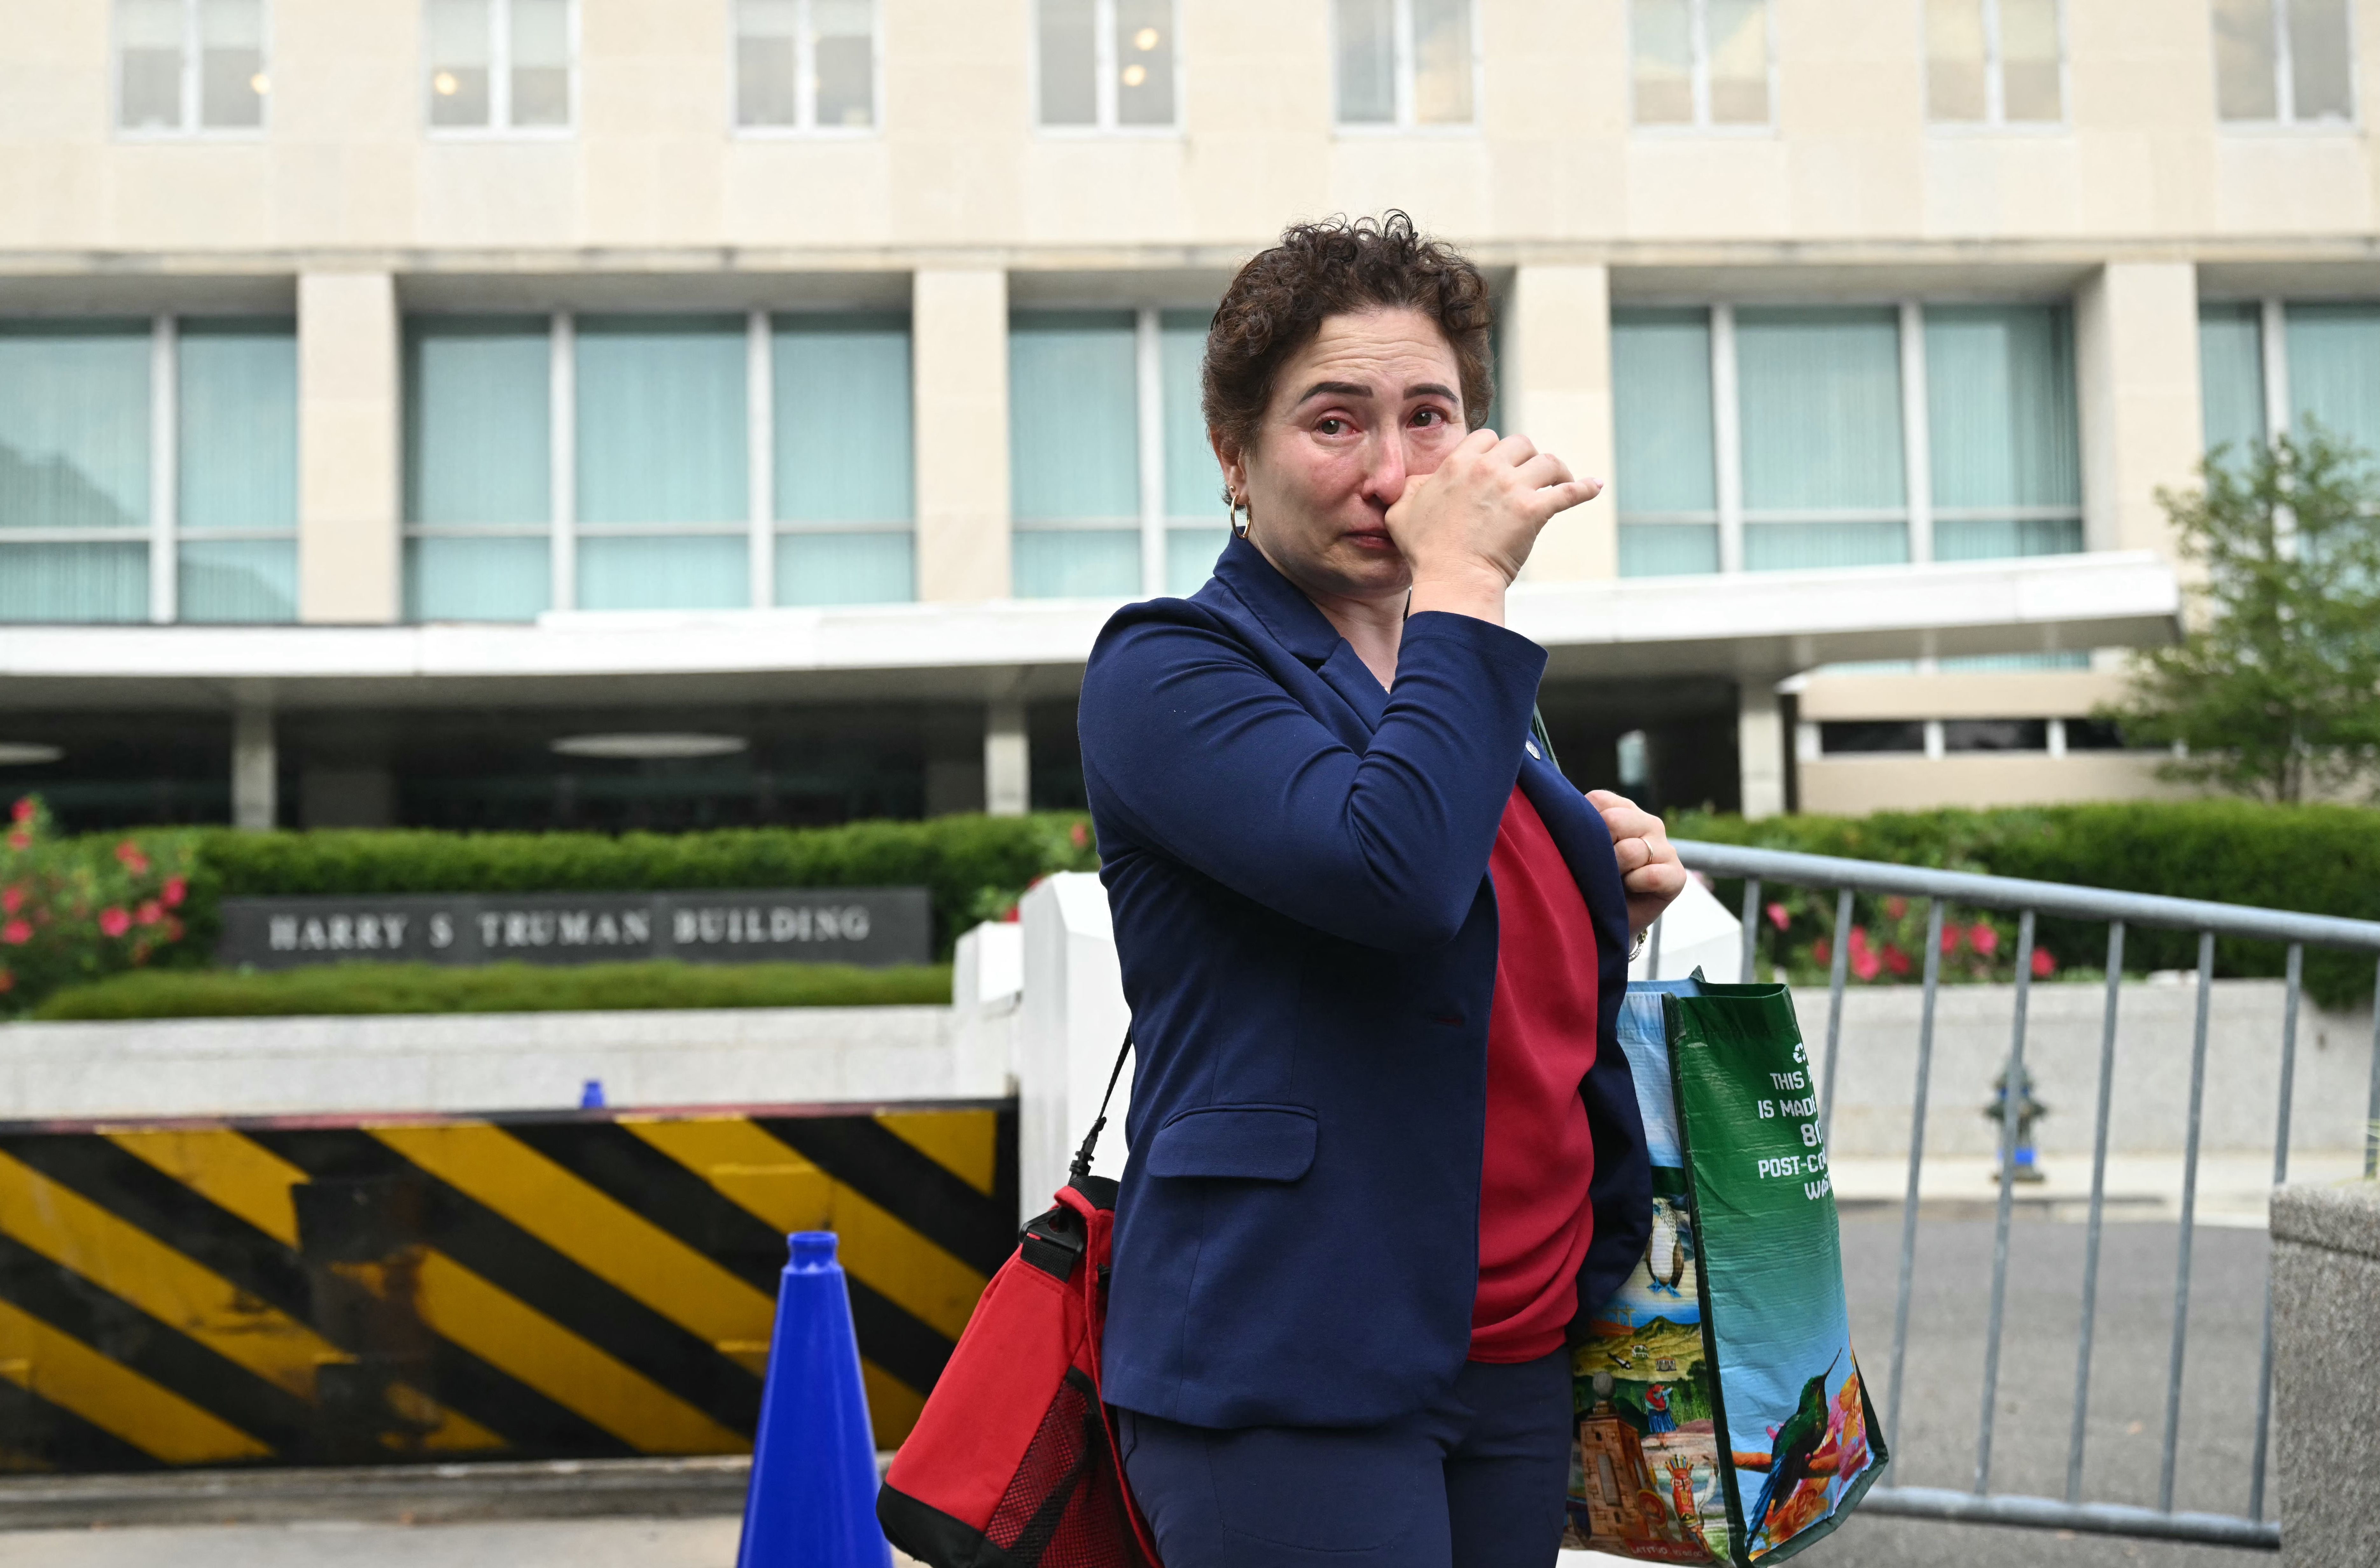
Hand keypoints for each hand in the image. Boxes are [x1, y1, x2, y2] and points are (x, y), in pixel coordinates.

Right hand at [1391, 430, 1601, 622]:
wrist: (1453, 579)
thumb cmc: (1426, 550)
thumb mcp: (1402, 511)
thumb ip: (1411, 488)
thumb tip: (1420, 481)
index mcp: (1458, 463)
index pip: (1487, 437)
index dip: (1496, 449)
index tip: (1500, 464)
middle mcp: (1488, 468)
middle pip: (1521, 443)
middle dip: (1527, 456)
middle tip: (1530, 475)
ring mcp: (1514, 488)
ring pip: (1547, 462)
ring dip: (1555, 470)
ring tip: (1560, 481)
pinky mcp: (1535, 510)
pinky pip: (1569, 492)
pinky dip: (1584, 488)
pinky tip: (1594, 487)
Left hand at [1588, 789, 1686, 935]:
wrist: (1606, 920)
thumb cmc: (1590, 880)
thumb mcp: (1579, 848)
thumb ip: (1578, 826)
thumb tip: (1566, 816)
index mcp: (1623, 810)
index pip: (1600, 800)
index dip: (1582, 825)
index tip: (1581, 845)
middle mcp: (1648, 823)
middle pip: (1614, 821)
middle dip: (1599, 849)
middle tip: (1597, 867)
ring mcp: (1665, 848)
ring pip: (1630, 851)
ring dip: (1613, 872)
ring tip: (1613, 880)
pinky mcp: (1677, 875)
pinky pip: (1652, 876)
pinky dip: (1635, 885)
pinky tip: (1631, 889)